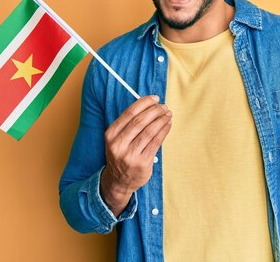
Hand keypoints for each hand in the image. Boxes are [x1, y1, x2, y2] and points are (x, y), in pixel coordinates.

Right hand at [100, 95, 171, 215]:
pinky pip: (156, 143)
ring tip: (168, 114)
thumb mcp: (117, 139)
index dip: (144, 103)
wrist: (118, 181)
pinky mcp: (142, 163)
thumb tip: (150, 104)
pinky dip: (164, 131)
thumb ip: (129, 123)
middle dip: (155, 111)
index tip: (155, 98)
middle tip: (164, 107)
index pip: (129, 113)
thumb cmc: (122, 154)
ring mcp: (130, 155)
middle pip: (140, 121)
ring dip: (161, 120)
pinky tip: (168, 125)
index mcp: (111, 134)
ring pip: (149, 131)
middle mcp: (118, 145)